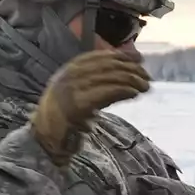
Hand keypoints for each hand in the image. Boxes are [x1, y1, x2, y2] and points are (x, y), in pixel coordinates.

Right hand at [31, 50, 149, 165]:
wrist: (47, 139)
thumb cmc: (68, 117)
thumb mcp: (81, 93)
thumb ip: (100, 81)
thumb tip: (127, 65)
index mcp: (67, 71)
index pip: (96, 57)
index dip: (119, 56)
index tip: (138, 59)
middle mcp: (67, 77)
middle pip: (104, 67)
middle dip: (129, 69)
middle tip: (147, 75)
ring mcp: (71, 90)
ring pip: (107, 78)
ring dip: (130, 80)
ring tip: (145, 85)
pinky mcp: (78, 105)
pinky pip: (105, 93)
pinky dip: (122, 90)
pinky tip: (134, 92)